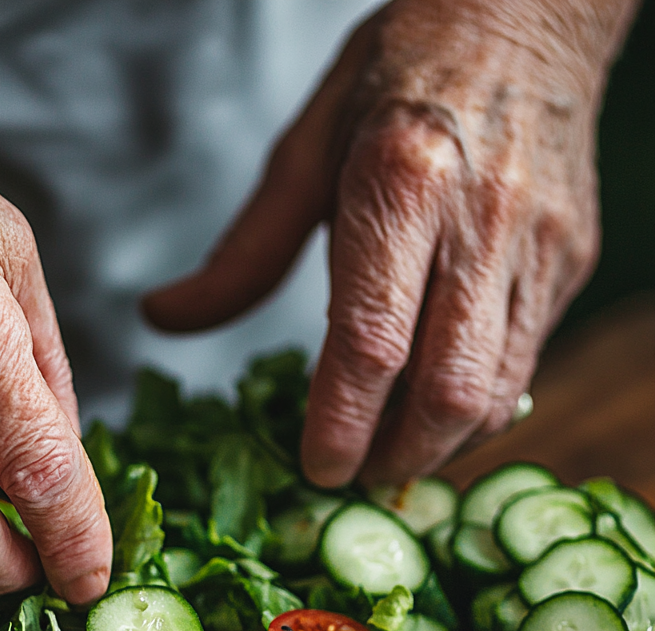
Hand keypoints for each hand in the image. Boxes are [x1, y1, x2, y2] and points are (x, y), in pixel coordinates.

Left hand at [144, 0, 638, 485]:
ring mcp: (540, 246)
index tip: (314, 468)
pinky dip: (477, 412)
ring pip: (496, 394)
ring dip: (437, 447)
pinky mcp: (572, 263)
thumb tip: (165, 317)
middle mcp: (483, 219)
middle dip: (393, 457)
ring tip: (390, 453)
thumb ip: (243, 250)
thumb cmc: (406, 71)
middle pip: (445, 391)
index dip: (340, 423)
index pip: (371, 341)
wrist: (533, 12)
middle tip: (353, 477)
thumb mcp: (308, 145)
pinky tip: (434, 411)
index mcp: (401, 178)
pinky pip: (527, 368)